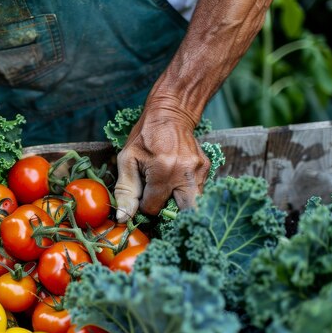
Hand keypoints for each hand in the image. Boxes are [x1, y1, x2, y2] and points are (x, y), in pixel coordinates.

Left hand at [114, 94, 210, 221]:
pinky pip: (198, 192)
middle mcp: (186, 173)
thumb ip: (126, 191)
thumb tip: (124, 218)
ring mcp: (200, 171)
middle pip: (182, 214)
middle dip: (168, 213)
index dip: (145, 206)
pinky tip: (176, 180)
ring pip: (193, 205)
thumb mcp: (127, 159)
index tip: (142, 195)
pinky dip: (186, 193)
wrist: (170, 114)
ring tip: (167, 189)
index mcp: (163, 170)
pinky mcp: (207, 169)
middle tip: (158, 201)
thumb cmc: (145, 137)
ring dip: (178, 203)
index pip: (154, 207)